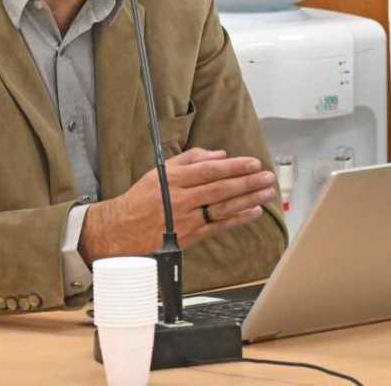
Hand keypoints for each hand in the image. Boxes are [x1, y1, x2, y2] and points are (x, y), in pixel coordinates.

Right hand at [78, 147, 275, 263]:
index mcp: (174, 179)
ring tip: (267, 192)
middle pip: (221, 188)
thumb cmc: (142, 198)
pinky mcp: (190, 236)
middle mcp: (182, 198)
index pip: (210, 170)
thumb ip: (189, 160)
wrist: (122, 230)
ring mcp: (187, 219)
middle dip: (248, 182)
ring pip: (223, 207)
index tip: (253, 163)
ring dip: (249, 199)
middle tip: (268, 177)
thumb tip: (219, 155)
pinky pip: (219, 226)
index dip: (234, 167)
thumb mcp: (161, 171)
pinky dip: (238, 219)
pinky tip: (254, 212)